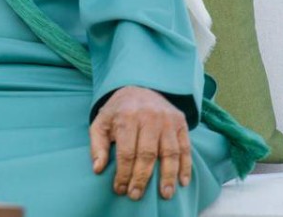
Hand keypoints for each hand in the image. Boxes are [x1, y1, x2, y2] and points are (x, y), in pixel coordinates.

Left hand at [91, 86, 191, 200]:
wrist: (139, 87)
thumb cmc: (118, 111)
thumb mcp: (101, 122)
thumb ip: (98, 145)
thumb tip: (97, 169)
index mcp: (126, 117)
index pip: (126, 152)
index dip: (124, 173)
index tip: (121, 189)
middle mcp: (148, 117)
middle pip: (148, 154)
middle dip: (142, 178)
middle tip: (137, 195)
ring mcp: (167, 120)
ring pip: (170, 153)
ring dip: (168, 176)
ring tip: (165, 194)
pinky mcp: (180, 122)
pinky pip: (185, 148)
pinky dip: (185, 166)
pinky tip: (182, 182)